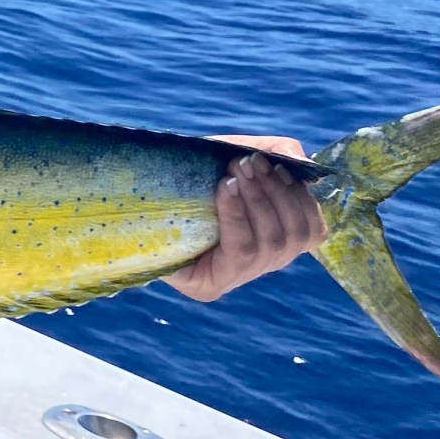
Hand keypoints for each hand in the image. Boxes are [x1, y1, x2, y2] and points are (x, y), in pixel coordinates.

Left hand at [165, 135, 327, 302]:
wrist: (128, 196)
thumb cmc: (189, 175)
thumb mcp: (235, 155)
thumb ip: (276, 152)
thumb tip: (307, 163)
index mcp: (274, 239)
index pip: (311, 230)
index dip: (300, 197)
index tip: (273, 164)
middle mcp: (261, 265)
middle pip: (297, 237)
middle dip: (276, 194)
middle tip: (247, 163)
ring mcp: (236, 279)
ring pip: (274, 243)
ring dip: (257, 201)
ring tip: (235, 174)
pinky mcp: (210, 287)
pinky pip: (242, 250)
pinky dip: (238, 215)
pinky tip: (225, 190)